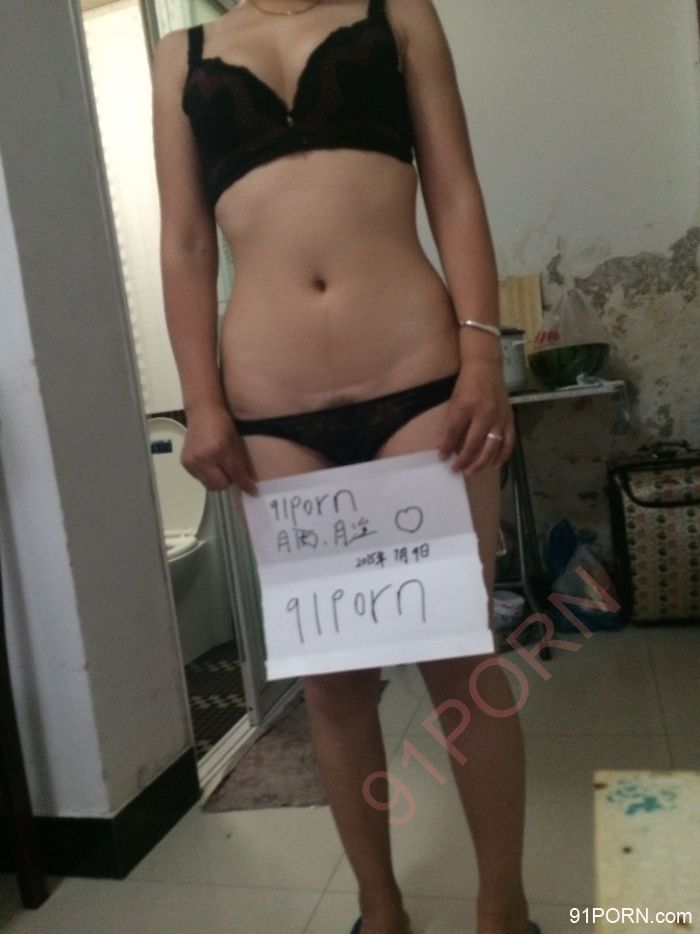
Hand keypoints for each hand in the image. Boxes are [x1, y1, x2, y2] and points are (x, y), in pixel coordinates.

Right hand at [180, 404, 257, 494]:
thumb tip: (247, 482)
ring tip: (219, 467)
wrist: (202, 411)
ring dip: (217, 479)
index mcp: (219, 450)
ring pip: (209, 484)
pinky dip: (207, 474)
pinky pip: (200, 478)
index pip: (234, 473)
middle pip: (219, 485)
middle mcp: (203, 458)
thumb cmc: (223, 423)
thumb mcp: (236, 441)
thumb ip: (240, 462)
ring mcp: (192, 461)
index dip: (244, 484)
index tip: (252, 492)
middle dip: (228, 481)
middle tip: (231, 472)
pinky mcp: (185, 463)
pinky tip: (209, 463)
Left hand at [438, 360, 514, 474]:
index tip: (442, 458)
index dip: (447, 448)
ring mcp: (499, 417)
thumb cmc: (466, 384)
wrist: (486, 367)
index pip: (454, 432)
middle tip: (455, 470)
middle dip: (463, 460)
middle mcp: (485, 414)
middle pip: (473, 444)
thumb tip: (444, 447)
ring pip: (491, 447)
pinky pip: (508, 441)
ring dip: (480, 462)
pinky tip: (494, 465)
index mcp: (467, 407)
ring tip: (471, 471)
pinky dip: (502, 455)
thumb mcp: (454, 402)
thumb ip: (451, 424)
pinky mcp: (509, 419)